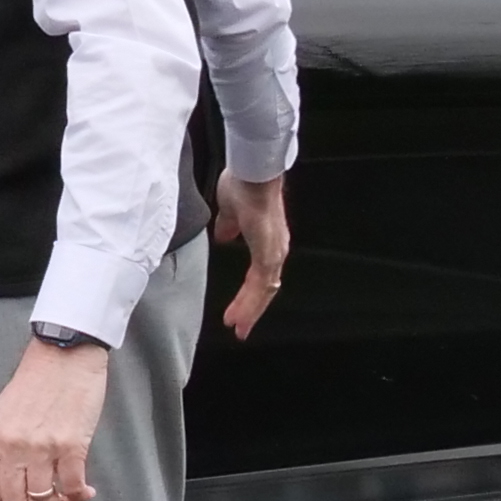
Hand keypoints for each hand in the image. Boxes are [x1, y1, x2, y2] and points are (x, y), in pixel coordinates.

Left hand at [0, 334, 107, 500]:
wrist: (65, 353)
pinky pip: (73, 488)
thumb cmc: (37, 380)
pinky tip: (87, 491)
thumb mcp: (4, 413)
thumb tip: (14, 482)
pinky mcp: (71, 445)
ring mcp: (41, 447)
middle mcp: (12, 447)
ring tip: (70, 500)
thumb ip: (3, 446)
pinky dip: (80, 496)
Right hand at [214, 173, 291, 341]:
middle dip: (251, 309)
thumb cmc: (242, 184)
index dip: (250, 294)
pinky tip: (237, 314)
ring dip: (249, 310)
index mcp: (267, 240)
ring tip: (236, 326)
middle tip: (239, 328)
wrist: (252, 172)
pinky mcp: (268, 254)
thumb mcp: (229, 211)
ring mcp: (274, 253)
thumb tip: (224, 236)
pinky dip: (248, 302)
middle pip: (265, 289)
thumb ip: (228, 226)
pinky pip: (260, 286)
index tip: (237, 310)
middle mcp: (276, 250)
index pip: (261, 275)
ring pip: (264, 291)